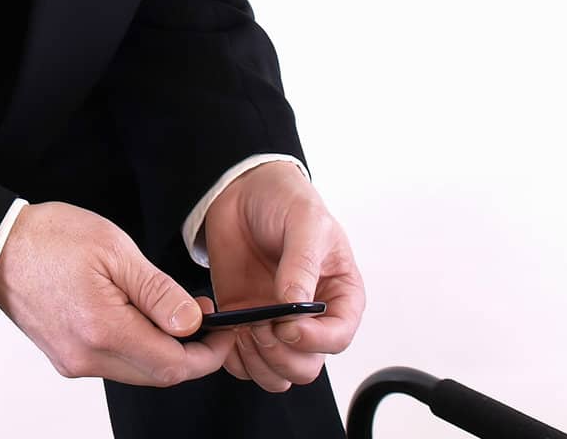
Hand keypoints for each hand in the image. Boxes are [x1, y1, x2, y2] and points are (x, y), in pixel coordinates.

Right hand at [0, 202, 222, 386]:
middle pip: (158, 374)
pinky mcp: (65, 357)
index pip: (173, 365)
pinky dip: (137, 346)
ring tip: (173, 311)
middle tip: (205, 317)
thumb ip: (158, 292)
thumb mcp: (115, 250)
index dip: (208, 354)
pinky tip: (140, 316)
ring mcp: (74, 361)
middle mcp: (87, 357)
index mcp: (103, 330)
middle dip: (190, 352)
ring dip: (163, 349)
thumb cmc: (51, 238)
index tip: (224, 331)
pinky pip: (114, 363)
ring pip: (137, 371)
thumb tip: (193, 323)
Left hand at [194, 162, 365, 391]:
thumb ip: (302, 264)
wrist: (243, 191)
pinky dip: (232, 357)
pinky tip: (227, 328)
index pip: (338, 338)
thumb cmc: (285, 201)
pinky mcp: (245, 323)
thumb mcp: (305, 222)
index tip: (287, 325)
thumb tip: (295, 305)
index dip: (315, 341)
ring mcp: (277, 323)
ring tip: (243, 327)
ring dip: (257, 360)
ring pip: (277, 374)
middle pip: (306, 367)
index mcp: (339, 295)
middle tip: (259, 323)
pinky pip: (244, 363)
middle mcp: (311, 318)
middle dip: (281, 354)